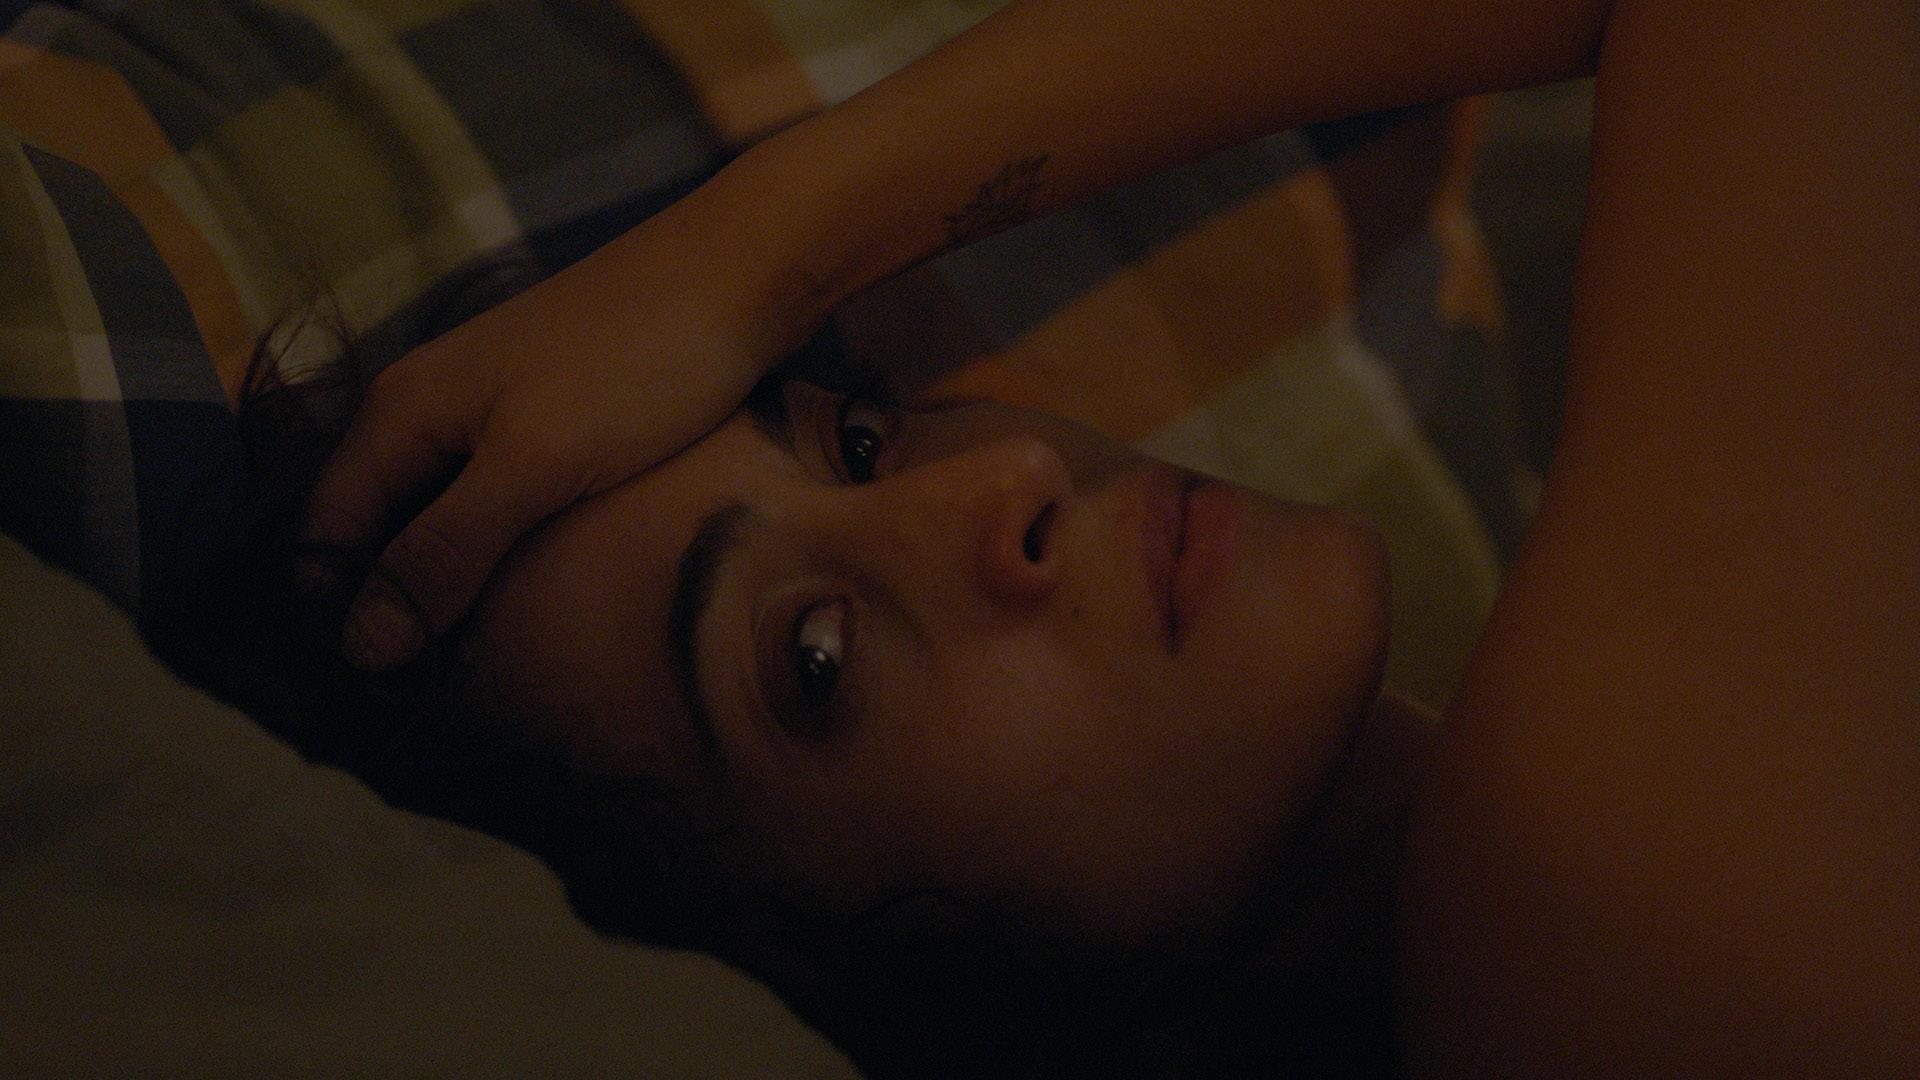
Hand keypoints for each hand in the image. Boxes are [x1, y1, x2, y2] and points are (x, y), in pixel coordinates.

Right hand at [302, 214, 786, 670]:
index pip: (327, 534)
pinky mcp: (546, 416)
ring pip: (437, 514)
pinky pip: (493, 496)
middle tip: (429, 694)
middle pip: (377, 526)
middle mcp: (427, 405)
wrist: (740, 275)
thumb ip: (444, 552)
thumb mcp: (533, 467)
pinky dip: (497, 547)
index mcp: (399, 411)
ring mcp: (488, 408)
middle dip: (393, 604)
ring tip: (477, 663)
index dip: (340, 613)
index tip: (378, 694)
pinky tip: (528, 596)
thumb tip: (360, 645)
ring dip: (448, 581)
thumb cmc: (635, 364)